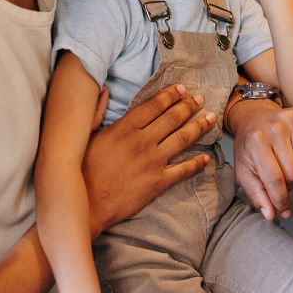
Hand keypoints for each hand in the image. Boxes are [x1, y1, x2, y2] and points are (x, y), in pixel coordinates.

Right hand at [82, 85, 216, 236]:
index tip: (181, 88)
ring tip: (210, 118)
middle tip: (200, 99)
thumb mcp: (85, 136)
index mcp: (124, 128)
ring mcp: (152, 162)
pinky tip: (206, 157)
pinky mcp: (158, 182)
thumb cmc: (82, 170)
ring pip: (182, 139)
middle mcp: (142, 141)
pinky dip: (197, 163)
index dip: (170, 95)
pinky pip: (183, 170)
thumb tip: (103, 90)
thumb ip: (97, 111)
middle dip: (188, 106)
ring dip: (198, 127)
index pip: (153, 106)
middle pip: (172, 118)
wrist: (87, 204)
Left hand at [228, 98, 292, 220]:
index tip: (284, 211)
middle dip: (288, 182)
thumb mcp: (244, 171)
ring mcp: (291, 119)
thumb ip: (257, 195)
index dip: (281, 200)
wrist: (253, 117)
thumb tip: (271, 215)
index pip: (275, 179)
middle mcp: (274, 128)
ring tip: (286, 158)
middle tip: (280, 176)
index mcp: (256, 142)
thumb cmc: (249, 146)